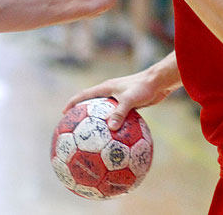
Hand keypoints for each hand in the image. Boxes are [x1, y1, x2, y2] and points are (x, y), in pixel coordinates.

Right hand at [63, 59, 179, 129]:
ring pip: (104, 113)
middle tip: (74, 130)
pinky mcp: (128, 106)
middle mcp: (110, 93)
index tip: (63, 114)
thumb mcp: (130, 99)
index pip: (84, 95)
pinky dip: (112, 127)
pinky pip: (117, 118)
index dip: (72, 103)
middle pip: (92, 105)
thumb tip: (110, 129)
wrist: (160, 82)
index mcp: (106, 88)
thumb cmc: (144, 87)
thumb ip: (120, 112)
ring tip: (91, 138)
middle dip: (82, 116)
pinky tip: (113, 141)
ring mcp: (119, 100)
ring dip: (98, 123)